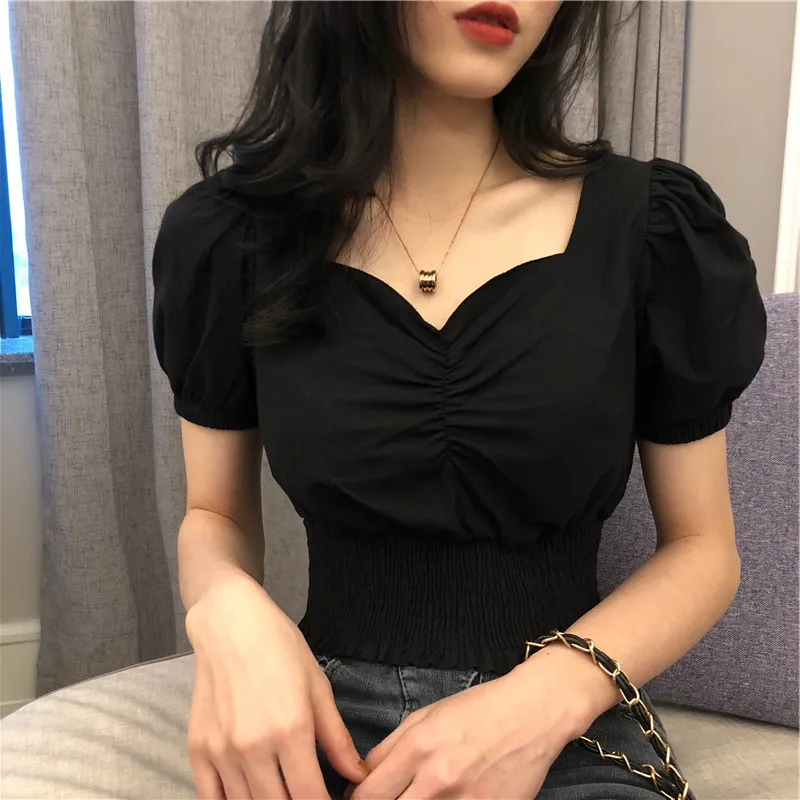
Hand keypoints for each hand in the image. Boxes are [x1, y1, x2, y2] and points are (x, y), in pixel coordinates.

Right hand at [185, 572, 367, 798]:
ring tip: (282, 793)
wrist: (230, 622)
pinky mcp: (197, 749)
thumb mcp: (318, 686)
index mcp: (291, 730)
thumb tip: (358, 775)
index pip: (310, 798)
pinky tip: (246, 797)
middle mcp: (254, 746)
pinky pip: (210, 799)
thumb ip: (337, 738)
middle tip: (305, 795)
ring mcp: (222, 751)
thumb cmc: (279, 647)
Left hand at [351, 657, 585, 799]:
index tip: (358, 798)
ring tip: (420, 795)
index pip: (368, 794)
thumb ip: (390, 747)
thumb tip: (363, 777)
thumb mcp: (426, 716)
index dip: (356, 799)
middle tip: (388, 797)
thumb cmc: (479, 709)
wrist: (532, 713)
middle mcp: (438, 780)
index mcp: (418, 748)